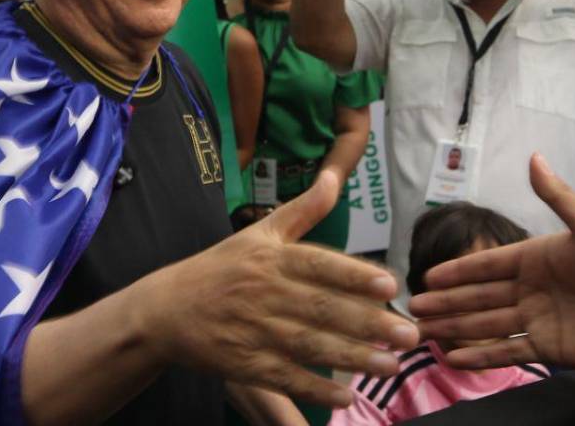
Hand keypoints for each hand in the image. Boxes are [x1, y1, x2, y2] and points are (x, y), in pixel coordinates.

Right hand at [138, 170, 418, 408]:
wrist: (165, 309)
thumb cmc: (219, 268)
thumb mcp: (258, 233)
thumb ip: (302, 210)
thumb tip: (334, 177)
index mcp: (269, 256)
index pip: (317, 264)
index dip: (353, 275)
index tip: (389, 285)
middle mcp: (262, 291)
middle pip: (321, 308)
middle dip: (368, 323)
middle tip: (408, 335)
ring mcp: (252, 329)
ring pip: (309, 345)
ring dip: (352, 358)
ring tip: (390, 366)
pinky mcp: (243, 363)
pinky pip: (285, 377)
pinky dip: (315, 388)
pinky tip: (346, 397)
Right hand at [409, 153, 574, 375]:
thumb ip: (558, 197)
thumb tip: (534, 156)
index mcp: (536, 258)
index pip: (487, 264)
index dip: (457, 270)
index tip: (427, 275)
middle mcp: (530, 289)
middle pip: (479, 296)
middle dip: (445, 302)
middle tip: (412, 308)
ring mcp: (537, 320)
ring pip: (486, 324)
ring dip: (455, 328)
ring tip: (422, 333)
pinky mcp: (548, 348)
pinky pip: (508, 352)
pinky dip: (482, 357)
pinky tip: (455, 358)